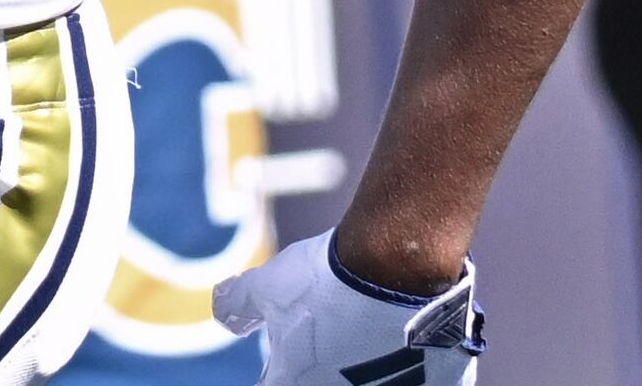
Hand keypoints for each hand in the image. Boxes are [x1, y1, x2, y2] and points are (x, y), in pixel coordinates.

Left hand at [215, 231, 481, 384]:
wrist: (397, 266)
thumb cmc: (329, 278)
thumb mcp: (268, 285)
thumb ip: (239, 304)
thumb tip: (224, 313)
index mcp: (293, 385)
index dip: (280, 372)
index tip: (290, 355)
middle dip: (324, 370)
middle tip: (338, 338)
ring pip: (370, 385)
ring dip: (366, 370)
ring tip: (374, 342)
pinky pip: (417, 385)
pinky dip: (409, 374)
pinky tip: (408, 353)